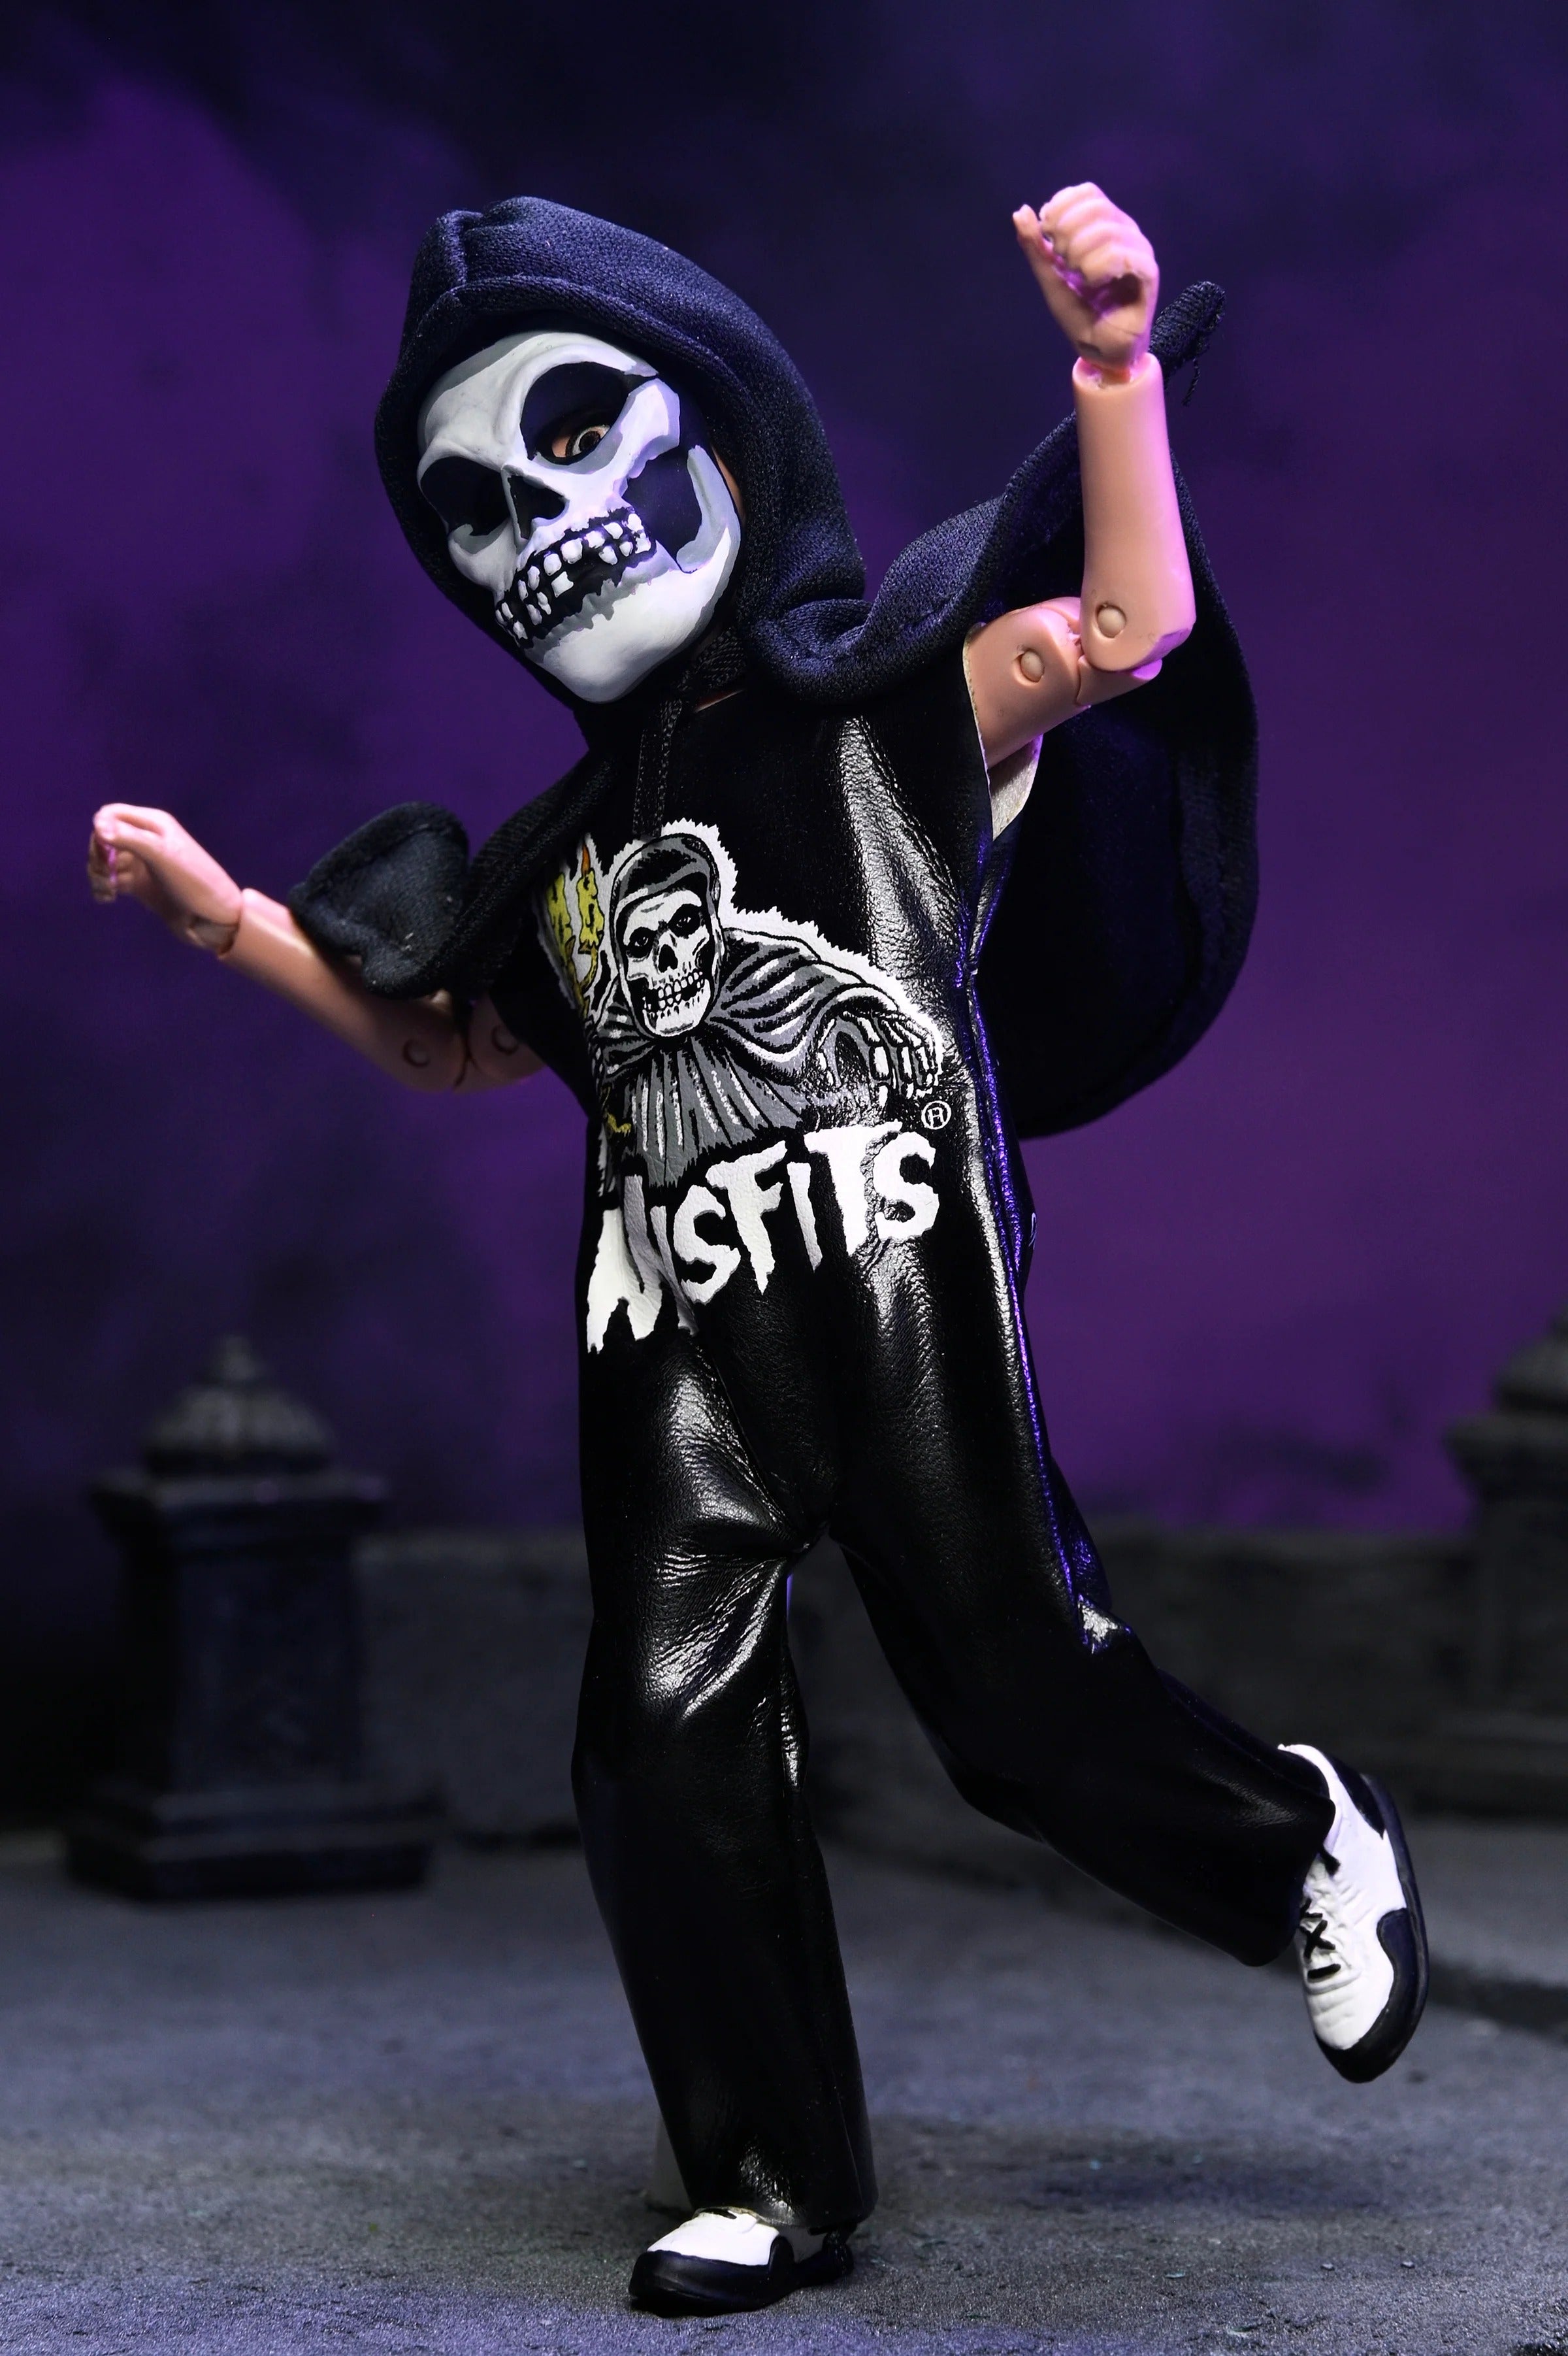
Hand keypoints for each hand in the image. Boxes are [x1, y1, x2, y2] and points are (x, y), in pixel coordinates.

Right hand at [88, 804, 242, 951]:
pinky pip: (112, 881)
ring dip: (98, 873)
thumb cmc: (194, 882)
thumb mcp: (163, 856)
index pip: (112, 813)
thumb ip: (130, 839)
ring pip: (106, 861)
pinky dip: (104, 888)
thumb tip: (97, 825)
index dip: (101, 828)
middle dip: (98, 854)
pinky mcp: (139, 886)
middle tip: (105, 873)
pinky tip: (107, 898)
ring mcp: (142, 864)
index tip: (103, 849)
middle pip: (104, 838)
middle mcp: (145, 840)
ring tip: (107, 890)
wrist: (214, 920)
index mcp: (153, 824)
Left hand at [1012, 183, 1157, 378]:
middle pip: (1097, 208)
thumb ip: (1036, 247)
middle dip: (1068, 231)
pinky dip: (1099, 267)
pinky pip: (1123, 256)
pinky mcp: (1148, 273)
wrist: (1100, 350)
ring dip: (1081, 253)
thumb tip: (1019, 211)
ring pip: (1108, 230)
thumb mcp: (1050, 278)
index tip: (1047, 233)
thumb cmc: (1080, 313)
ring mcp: (1139, 251)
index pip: (1088, 193)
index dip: (1063, 206)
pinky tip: (1093, 282)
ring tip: (1079, 277)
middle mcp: (1125, 232)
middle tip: (1062, 259)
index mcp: (1105, 226)